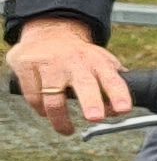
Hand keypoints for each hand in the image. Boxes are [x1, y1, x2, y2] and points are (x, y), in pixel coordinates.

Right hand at [8, 18, 134, 133]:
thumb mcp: (101, 61)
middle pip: (84, 84)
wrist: (50, 31)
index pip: (112, 79)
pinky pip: (33, 97)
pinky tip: (45, 111)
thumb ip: (113, 82)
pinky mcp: (27, 66)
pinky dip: (40, 109)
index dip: (119, 94)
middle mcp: (75, 62)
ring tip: (67, 129)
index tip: (124, 109)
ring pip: (54, 99)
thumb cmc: (80, 55)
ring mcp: (50, 64)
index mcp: (97, 62)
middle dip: (91, 102)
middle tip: (95, 118)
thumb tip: (121, 109)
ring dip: (60, 120)